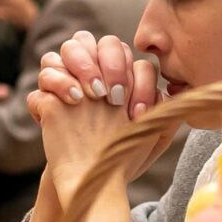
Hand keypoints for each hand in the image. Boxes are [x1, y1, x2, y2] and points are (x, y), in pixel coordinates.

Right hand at [26, 33, 170, 196]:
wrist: (90, 180)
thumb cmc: (122, 156)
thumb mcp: (151, 136)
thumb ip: (165, 113)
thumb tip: (175, 95)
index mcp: (120, 77)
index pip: (128, 56)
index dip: (135, 78)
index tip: (136, 113)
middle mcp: (94, 74)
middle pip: (99, 41)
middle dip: (110, 63)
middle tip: (113, 98)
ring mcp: (68, 82)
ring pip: (68, 47)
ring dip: (82, 63)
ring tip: (91, 95)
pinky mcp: (46, 99)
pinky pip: (46, 75)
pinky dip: (58, 82)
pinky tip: (73, 100)